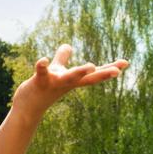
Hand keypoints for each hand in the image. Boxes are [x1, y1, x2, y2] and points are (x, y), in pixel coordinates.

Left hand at [12, 43, 127, 119]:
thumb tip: (68, 46)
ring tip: (91, 65)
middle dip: (102, 74)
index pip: (94, 74)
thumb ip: (61, 58)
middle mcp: (66, 83)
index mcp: (73, 80)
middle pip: (87, 79)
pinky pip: (42, 73)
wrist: (27, 107)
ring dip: (79, 72)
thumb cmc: (43, 89)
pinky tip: (43, 59)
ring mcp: (54, 84)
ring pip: (68, 78)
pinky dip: (42, 66)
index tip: (126, 63)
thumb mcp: (56, 71)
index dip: (109, 68)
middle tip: (117, 71)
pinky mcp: (39, 82)